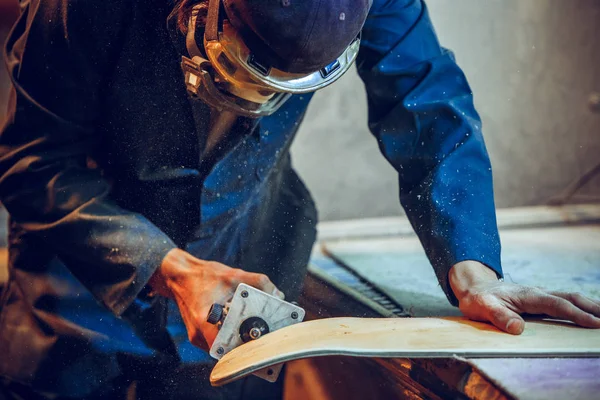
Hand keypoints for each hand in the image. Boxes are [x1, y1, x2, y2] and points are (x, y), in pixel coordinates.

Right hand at [149, 248, 284, 349]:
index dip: (246, 348)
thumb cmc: (203, 276)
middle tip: (262, 333)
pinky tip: (237, 324)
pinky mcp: (198, 336)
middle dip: (246, 342)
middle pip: (228, 350)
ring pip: (223, 348)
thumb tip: (278, 294)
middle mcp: (198, 334)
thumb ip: (258, 282)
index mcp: (204, 320)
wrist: (180, 277)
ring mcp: (197, 337)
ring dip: (237, 339)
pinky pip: (218, 342)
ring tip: (252, 327)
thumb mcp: (234, 274)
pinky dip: (228, 335)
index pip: (227, 347)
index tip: (262, 342)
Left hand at [449, 261, 599, 334]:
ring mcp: (539, 296)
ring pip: (569, 298)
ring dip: (589, 306)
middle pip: (570, 297)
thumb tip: (517, 328)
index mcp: (527, 295)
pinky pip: (563, 303)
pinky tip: (588, 314)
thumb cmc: (479, 299)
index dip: (577, 314)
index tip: (595, 324)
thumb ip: (499, 316)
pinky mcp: (539, 301)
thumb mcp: (482, 308)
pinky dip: (579, 307)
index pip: (557, 305)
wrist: (474, 288)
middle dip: (592, 307)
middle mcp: (537, 293)